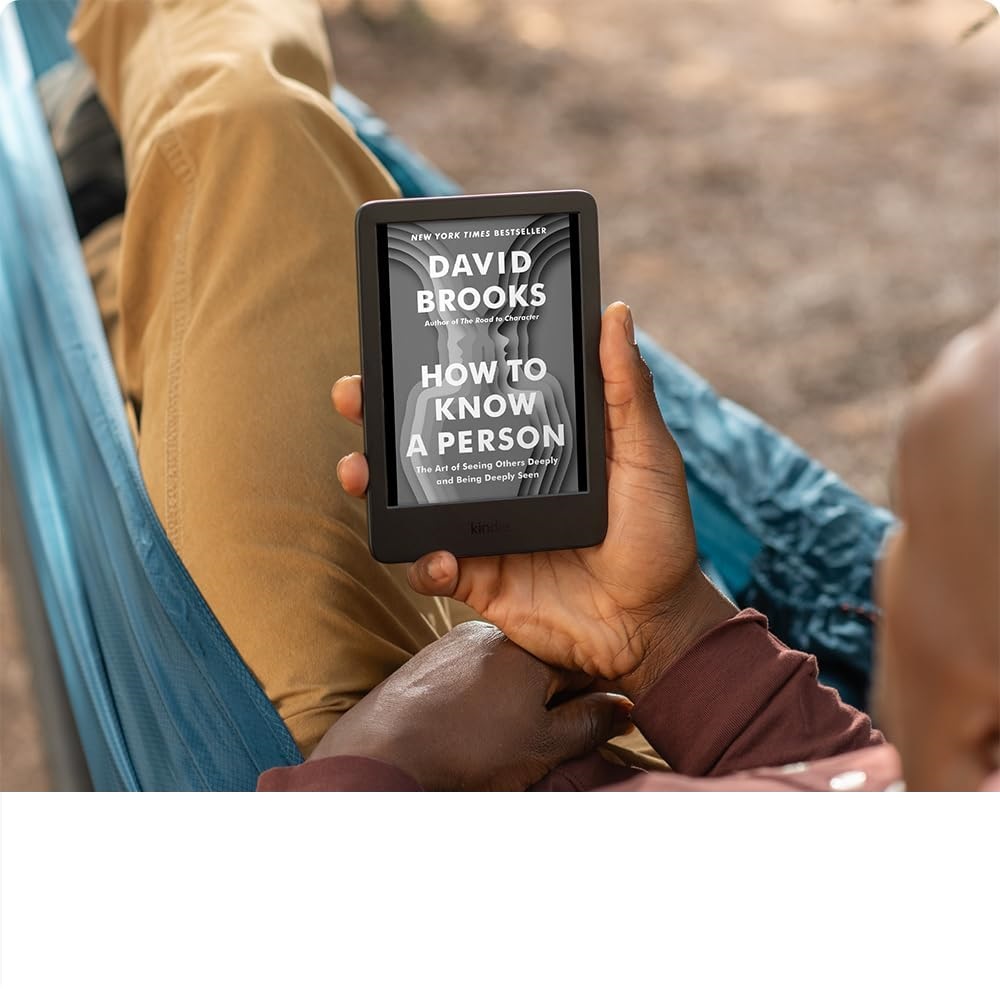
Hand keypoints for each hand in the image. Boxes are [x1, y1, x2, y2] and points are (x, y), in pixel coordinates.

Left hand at [308, 621, 633, 790]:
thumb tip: (625, 708)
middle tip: (541, 740)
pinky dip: (482, 697)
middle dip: (553, 700)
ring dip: (517, 698)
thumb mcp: (543, 744)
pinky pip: (475, 673)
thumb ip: (591, 723)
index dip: (593, 699)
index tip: (591, 726)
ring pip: (509, 670)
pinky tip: (469, 726)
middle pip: (545, 664)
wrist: (381, 749)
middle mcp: (496, 633)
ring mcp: (458, 641)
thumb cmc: (466, 748)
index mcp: (531, 648)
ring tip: (498, 738)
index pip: (584, 664)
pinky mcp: (430, 657)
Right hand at [333, 303, 733, 697]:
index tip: (402, 342)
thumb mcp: (647, 454)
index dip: (433, 371)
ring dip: (376, 484)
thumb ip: (625, 390)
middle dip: (380, 418)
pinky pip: (431, 566)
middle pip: (427, 442)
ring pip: (413, 501)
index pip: (475, 397)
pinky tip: (438, 555)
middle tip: (355, 396)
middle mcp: (501, 482)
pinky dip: (422, 560)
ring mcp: (485, 531)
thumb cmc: (658, 535)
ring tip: (359, 471)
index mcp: (535, 444)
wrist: (653, 624)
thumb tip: (613, 313)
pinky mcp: (478, 579)